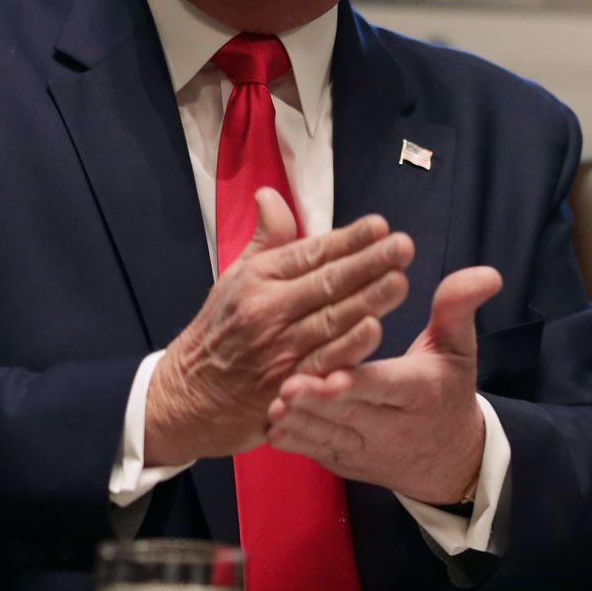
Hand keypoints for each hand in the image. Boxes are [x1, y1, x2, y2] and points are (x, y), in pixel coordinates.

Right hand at [144, 189, 413, 464]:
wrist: (188, 396)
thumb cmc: (220, 331)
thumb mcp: (235, 278)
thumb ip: (266, 239)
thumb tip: (271, 194)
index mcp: (258, 278)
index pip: (310, 253)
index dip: (348, 239)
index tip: (380, 225)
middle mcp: (268, 310)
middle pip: (327, 283)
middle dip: (369, 263)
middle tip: (403, 246)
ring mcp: (278, 350)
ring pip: (330, 321)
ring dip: (368, 301)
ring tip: (400, 281)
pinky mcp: (286, 386)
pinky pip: (322, 364)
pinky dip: (347, 349)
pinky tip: (373, 331)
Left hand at [265, 264, 503, 503]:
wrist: (447, 459)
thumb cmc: (447, 389)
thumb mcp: (458, 347)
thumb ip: (458, 308)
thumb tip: (486, 273)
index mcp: (420, 393)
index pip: (387, 387)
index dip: (359, 383)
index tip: (333, 374)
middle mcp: (393, 427)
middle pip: (351, 414)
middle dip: (319, 402)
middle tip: (287, 386)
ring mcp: (366, 449)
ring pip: (329, 436)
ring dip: (302, 423)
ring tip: (274, 404)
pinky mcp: (345, 463)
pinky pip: (318, 453)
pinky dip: (297, 442)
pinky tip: (274, 426)